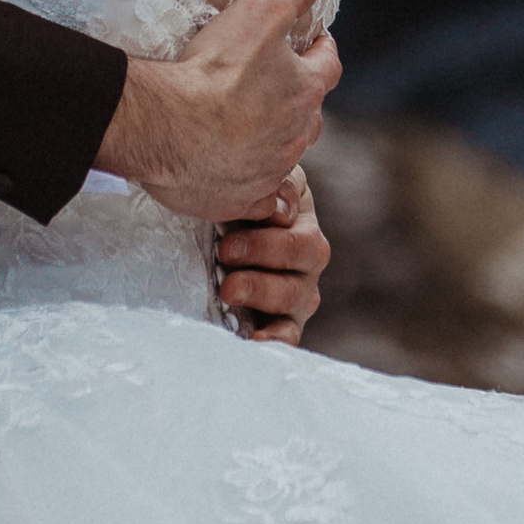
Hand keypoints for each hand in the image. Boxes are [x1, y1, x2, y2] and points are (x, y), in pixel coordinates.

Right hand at [96, 0, 338, 225]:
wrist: (168, 127)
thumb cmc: (214, 70)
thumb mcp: (259, 13)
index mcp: (304, 92)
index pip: (328, 66)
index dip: (322, 51)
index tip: (316, 42)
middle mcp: (296, 136)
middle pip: (309, 114)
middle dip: (298, 97)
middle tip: (277, 84)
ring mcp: (270, 171)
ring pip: (285, 154)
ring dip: (275, 139)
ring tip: (251, 126)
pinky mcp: (243, 200)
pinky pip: (262, 198)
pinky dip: (260, 189)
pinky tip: (248, 181)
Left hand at [214, 166, 328, 344]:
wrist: (215, 234)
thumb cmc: (233, 206)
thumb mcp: (255, 184)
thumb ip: (275, 186)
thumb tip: (281, 210)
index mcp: (302, 220)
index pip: (299, 229)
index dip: (268, 238)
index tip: (229, 241)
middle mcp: (308, 258)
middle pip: (302, 258)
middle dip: (261, 255)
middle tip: (224, 253)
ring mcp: (299, 292)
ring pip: (295, 296)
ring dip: (261, 291)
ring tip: (228, 288)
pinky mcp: (286, 322)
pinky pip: (289, 334)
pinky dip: (275, 338)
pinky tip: (254, 339)